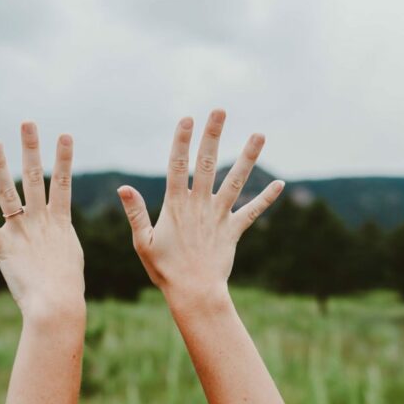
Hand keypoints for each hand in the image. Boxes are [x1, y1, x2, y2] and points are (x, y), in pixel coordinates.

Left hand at [0, 122, 84, 321]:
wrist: (55, 305)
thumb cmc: (66, 286)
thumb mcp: (70, 253)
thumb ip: (61, 234)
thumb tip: (59, 226)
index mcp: (59, 221)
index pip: (62, 182)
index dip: (64, 158)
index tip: (65, 135)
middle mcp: (39, 220)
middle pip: (34, 176)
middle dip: (31, 148)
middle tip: (27, 122)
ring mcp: (20, 231)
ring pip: (7, 192)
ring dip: (0, 165)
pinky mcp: (2, 247)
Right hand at [117, 109, 284, 302]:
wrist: (195, 293)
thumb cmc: (165, 269)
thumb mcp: (143, 241)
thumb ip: (136, 212)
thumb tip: (123, 187)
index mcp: (175, 205)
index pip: (177, 165)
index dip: (181, 141)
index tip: (187, 119)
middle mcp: (199, 205)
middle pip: (207, 162)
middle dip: (213, 135)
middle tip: (219, 110)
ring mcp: (219, 216)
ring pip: (236, 180)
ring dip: (248, 156)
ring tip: (260, 134)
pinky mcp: (234, 230)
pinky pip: (253, 211)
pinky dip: (266, 198)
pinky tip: (280, 184)